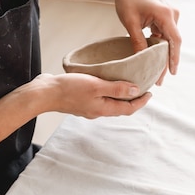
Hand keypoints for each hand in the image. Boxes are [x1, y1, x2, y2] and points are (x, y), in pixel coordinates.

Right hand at [34, 73, 151, 118]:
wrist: (45, 93)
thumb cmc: (69, 89)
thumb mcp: (96, 86)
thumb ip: (117, 88)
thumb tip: (136, 91)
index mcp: (103, 109)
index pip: (128, 109)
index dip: (141, 102)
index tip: (150, 93)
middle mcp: (97, 111)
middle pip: (120, 107)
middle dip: (132, 99)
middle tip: (142, 87)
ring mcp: (88, 107)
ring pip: (109, 103)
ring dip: (120, 95)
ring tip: (127, 83)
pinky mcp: (80, 101)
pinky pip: (99, 98)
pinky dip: (107, 92)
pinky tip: (106, 83)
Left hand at [111, 0, 180, 78]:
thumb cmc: (127, 0)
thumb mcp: (130, 23)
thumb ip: (138, 42)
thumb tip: (142, 61)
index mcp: (165, 14)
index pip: (174, 40)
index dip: (174, 58)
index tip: (172, 73)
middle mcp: (172, 14)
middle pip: (172, 43)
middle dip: (166, 62)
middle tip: (160, 81)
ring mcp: (170, 15)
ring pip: (168, 41)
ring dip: (162, 57)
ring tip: (156, 75)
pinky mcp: (165, 18)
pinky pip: (164, 36)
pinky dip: (159, 48)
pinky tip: (153, 62)